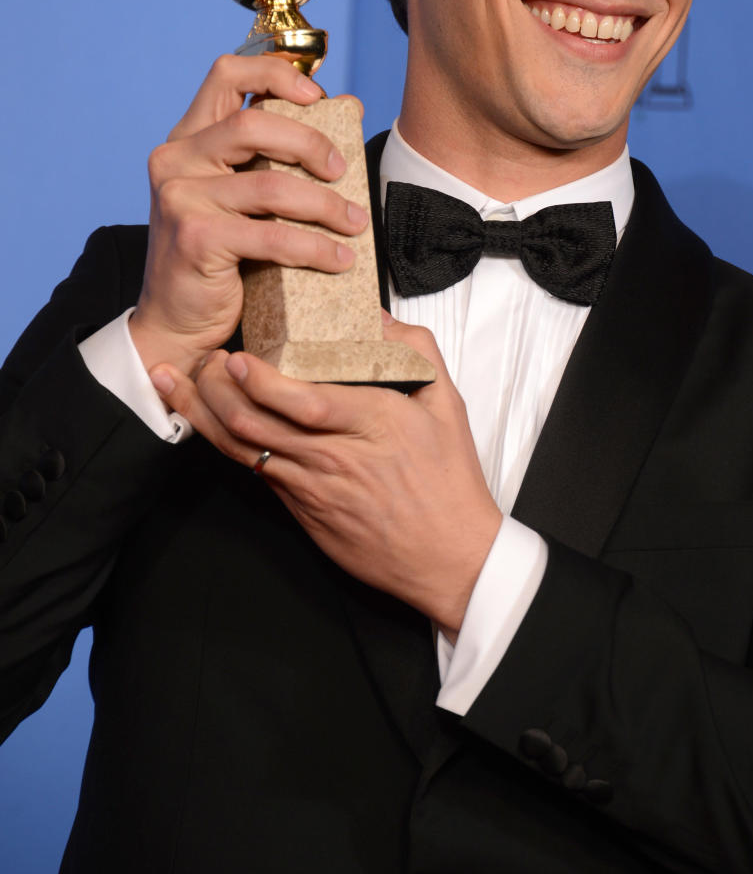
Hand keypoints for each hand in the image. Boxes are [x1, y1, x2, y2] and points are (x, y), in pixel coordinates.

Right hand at [130, 55, 368, 376]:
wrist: (177, 321)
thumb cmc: (218, 255)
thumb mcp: (244, 195)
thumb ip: (281, 153)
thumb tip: (350, 105)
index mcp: (188, 138)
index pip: (227, 73)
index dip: (276, 73)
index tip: (318, 96)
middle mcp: (176, 159)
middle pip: (255, 123)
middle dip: (311, 143)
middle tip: (344, 171)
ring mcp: (181, 197)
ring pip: (271, 185)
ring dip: (326, 206)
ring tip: (355, 224)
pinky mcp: (196, 238)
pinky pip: (271, 236)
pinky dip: (315, 247)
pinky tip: (340, 260)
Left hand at [150, 316, 501, 635]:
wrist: (448, 557)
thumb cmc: (449, 482)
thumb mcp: (448, 405)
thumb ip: (416, 350)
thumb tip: (378, 316)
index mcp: (373, 424)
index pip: (304, 401)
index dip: (261, 380)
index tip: (237, 357)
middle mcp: (335, 457)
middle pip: (256, 422)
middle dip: (215, 387)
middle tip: (203, 360)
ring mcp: (313, 488)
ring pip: (242, 449)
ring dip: (205, 414)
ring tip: (183, 384)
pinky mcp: (301, 510)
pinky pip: (254, 472)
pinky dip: (224, 444)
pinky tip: (207, 423)